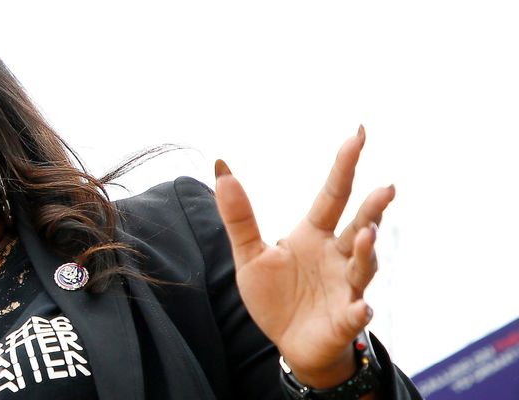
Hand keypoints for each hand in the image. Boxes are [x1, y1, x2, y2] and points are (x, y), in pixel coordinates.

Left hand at [213, 126, 394, 387]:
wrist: (289, 342)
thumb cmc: (276, 295)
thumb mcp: (250, 255)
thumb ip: (238, 217)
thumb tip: (221, 169)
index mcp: (314, 235)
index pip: (333, 195)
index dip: (344, 166)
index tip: (358, 134)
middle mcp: (337, 256)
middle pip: (359, 226)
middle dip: (373, 208)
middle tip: (386, 188)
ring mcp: (346, 287)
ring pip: (362, 266)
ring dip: (367, 253)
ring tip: (367, 236)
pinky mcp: (344, 319)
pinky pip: (356, 314)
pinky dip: (360, 312)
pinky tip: (361, 308)